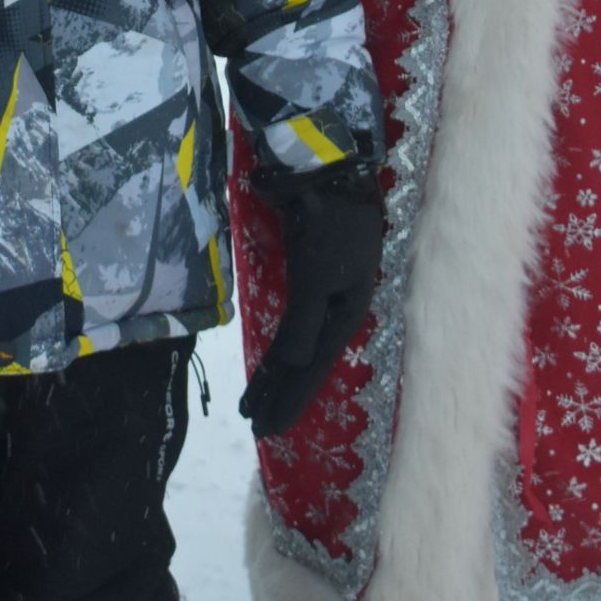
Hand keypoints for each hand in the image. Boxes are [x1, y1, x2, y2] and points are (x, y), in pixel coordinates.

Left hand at [240, 160, 385, 438]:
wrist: (332, 173)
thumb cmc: (327, 228)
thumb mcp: (316, 281)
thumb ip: (303, 326)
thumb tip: (291, 366)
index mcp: (345, 316)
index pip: (310, 369)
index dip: (288, 399)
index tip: (263, 428)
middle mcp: (338, 310)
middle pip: (305, 364)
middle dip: (281, 396)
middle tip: (256, 428)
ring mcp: (326, 294)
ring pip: (298, 347)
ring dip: (276, 377)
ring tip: (254, 403)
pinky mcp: (311, 276)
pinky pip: (293, 325)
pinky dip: (279, 347)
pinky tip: (273, 360)